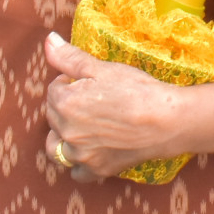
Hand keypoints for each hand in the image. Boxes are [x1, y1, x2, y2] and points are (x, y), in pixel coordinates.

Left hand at [43, 30, 183, 180]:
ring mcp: (80, 155)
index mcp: (65, 104)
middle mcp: (67, 132)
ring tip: (82, 125)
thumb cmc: (135, 90)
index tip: (87, 81)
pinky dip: (79, 163)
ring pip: (57, 147)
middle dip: (65, 106)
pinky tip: (91, 150)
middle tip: (90, 99)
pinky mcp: (97, 170)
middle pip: (53, 116)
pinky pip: (77, 171)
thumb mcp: (102, 67)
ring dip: (63, 136)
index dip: (69, 82)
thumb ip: (70, 57)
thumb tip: (48, 41)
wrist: (165, 121)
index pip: (53, 90)